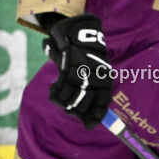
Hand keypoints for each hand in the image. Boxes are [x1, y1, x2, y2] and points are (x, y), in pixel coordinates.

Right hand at [43, 13, 112, 128]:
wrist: (80, 33)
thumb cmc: (88, 56)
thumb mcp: (96, 72)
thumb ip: (93, 92)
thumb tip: (91, 118)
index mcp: (105, 81)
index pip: (102, 104)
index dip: (95, 116)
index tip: (89, 125)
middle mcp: (96, 79)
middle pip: (84, 106)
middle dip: (75, 111)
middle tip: (69, 109)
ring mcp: (83, 74)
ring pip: (70, 100)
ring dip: (64, 102)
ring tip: (59, 98)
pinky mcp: (69, 68)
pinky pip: (60, 89)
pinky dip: (55, 93)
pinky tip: (53, 91)